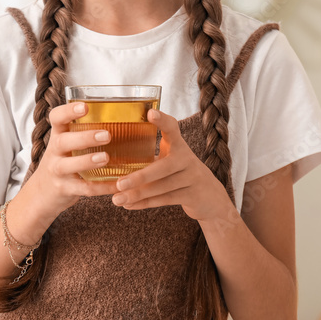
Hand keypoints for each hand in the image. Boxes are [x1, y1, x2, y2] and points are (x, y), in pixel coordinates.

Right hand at [30, 101, 119, 215]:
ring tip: (105, 158)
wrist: (42, 193)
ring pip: (68, 166)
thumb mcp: (68, 144)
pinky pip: (83, 188)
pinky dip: (101, 187)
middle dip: (84, 138)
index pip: (56, 118)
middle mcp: (55, 152)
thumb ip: (86, 131)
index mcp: (58, 135)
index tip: (85, 107)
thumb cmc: (63, 161)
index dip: (68, 111)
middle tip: (106, 135)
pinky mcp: (64, 189)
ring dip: (87, 161)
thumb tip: (127, 115)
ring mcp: (57, 171)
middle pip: (62, 142)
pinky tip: (118, 185)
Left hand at [111, 108, 232, 221]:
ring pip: (163, 187)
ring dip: (138, 194)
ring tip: (116, 199)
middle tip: (119, 183)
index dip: (163, 120)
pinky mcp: (193, 195)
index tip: (150, 114)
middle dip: (140, 176)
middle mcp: (188, 159)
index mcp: (179, 146)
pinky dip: (145, 204)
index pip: (173, 128)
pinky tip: (128, 205)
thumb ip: (150, 155)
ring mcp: (192, 178)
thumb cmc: (180, 174)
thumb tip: (110, 156)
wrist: (210, 197)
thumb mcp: (171, 159)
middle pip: (164, 167)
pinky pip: (166, 200)